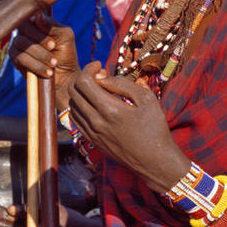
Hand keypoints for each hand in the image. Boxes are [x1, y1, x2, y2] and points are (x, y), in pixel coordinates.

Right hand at [9, 14, 80, 109]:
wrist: (65, 77)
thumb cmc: (66, 54)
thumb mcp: (65, 36)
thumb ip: (52, 25)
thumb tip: (37, 15)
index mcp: (37, 21)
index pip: (31, 15)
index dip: (40, 27)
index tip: (53, 42)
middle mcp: (25, 30)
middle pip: (24, 28)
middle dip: (41, 40)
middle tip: (54, 49)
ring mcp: (18, 44)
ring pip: (22, 43)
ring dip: (40, 54)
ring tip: (53, 63)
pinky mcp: (15, 58)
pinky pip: (20, 58)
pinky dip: (36, 65)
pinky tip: (47, 71)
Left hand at [68, 62, 189, 193]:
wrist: (154, 161)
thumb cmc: (154, 128)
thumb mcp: (146, 99)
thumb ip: (122, 84)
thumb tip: (101, 76)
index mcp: (109, 110)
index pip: (83, 82)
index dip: (88, 68)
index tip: (100, 65)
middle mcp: (95, 122)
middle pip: (73, 91)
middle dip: (82, 77)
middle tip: (98, 75)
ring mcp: (91, 133)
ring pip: (72, 105)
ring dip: (79, 91)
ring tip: (96, 88)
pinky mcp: (91, 140)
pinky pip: (75, 118)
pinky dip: (78, 106)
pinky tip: (92, 103)